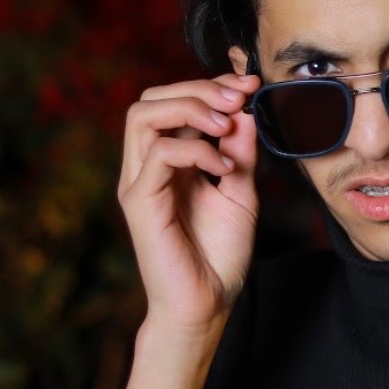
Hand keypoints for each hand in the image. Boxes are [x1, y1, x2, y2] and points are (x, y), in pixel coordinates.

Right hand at [117, 71, 261, 332]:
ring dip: (190, 107)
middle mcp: (148, 166)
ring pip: (143, 115)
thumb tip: (244, 110)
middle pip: (152, 98)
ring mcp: (140, 182)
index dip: (211, 85)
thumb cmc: (220, 255)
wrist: (207, 304)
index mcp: (170, 161)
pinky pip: (159, 153)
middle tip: (238, 97)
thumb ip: (240, 153)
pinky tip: (224, 166)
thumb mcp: (241, 192)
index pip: (175, 102)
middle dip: (198, 88)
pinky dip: (196, 149)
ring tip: (226, 123)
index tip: (249, 84)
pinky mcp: (139, 202)